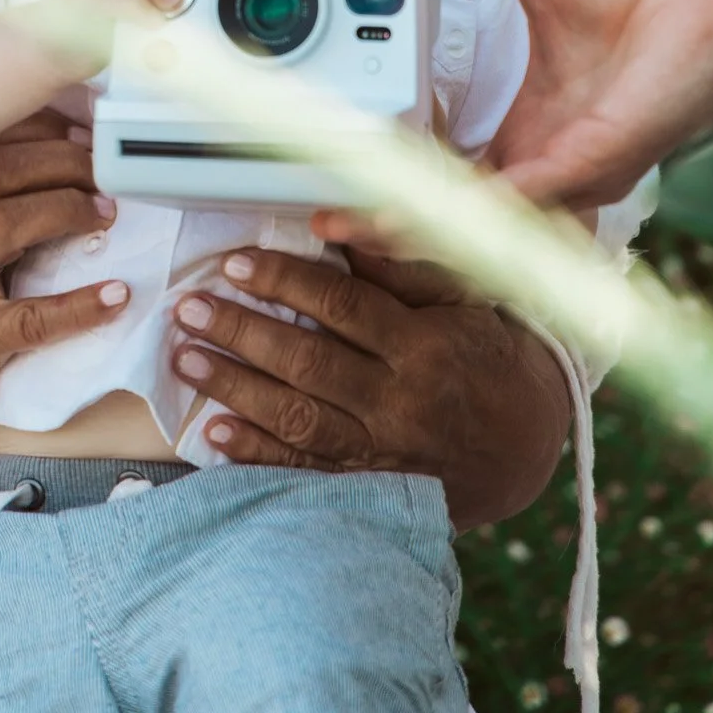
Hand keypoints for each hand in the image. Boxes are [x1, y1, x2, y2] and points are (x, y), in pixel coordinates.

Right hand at [0, 112, 128, 474]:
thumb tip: (10, 164)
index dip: (32, 130)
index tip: (70, 132)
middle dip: (59, 162)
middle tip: (99, 169)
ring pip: (10, 225)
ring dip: (68, 210)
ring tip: (105, 212)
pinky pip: (30, 319)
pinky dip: (79, 307)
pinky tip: (114, 295)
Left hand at [170, 246, 570, 529]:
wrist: (527, 444)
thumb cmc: (485, 353)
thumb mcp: (463, 299)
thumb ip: (401, 264)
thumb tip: (337, 225)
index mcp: (425, 345)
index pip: (341, 306)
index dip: (283, 281)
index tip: (234, 263)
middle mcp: (402, 402)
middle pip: (308, 364)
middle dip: (241, 332)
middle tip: (190, 308)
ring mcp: (386, 452)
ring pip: (299, 419)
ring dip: (234, 388)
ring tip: (185, 360)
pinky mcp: (374, 487)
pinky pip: (309, 471)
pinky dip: (259, 454)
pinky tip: (216, 434)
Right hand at [360, 0, 712, 207]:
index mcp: (531, 123)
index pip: (449, 170)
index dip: (391, 173)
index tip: (333, 164)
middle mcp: (549, 159)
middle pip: (458, 214)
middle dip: (387, 222)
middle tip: (325, 212)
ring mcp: (571, 167)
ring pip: (482, 222)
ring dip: (414, 226)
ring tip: (353, 221)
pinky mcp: (592, 161)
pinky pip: (520, 199)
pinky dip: (466, 207)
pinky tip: (417, 203)